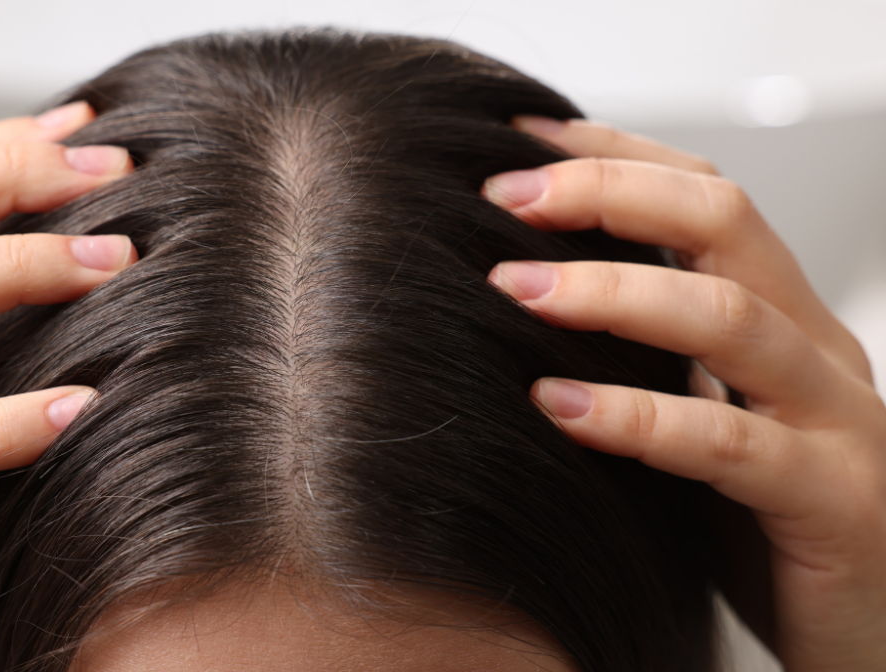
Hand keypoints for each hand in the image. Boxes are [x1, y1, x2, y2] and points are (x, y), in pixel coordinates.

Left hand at [484, 117, 885, 670]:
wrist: (872, 636)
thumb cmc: (768, 529)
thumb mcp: (706, 421)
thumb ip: (652, 363)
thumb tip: (527, 302)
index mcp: (783, 321)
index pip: (705, 198)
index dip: (615, 156)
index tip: (518, 142)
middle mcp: (815, 351)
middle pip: (725, 222)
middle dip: (608, 195)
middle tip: (503, 198)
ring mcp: (836, 421)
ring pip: (728, 317)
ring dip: (611, 292)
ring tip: (515, 288)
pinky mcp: (832, 501)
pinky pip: (729, 442)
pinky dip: (635, 417)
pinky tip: (556, 407)